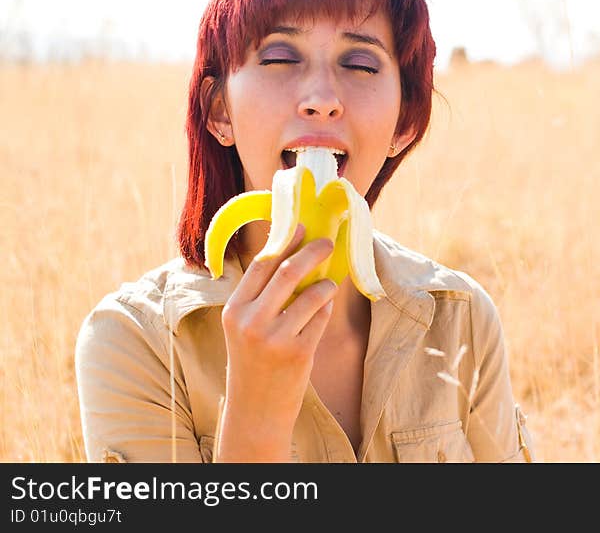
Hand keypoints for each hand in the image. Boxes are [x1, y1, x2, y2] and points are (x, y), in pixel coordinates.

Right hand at [216, 223, 336, 460]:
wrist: (255, 410)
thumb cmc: (253, 361)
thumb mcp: (244, 327)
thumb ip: (262, 296)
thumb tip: (293, 256)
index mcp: (234, 310)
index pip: (262, 264)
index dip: (285, 240)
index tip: (302, 226)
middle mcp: (251, 322)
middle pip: (288, 271)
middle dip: (313, 251)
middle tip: (328, 242)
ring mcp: (275, 338)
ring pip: (312, 294)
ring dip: (326, 284)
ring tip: (328, 284)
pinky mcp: (298, 353)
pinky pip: (322, 318)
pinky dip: (327, 308)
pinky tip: (325, 308)